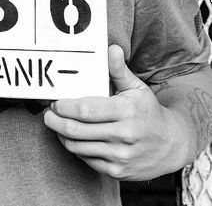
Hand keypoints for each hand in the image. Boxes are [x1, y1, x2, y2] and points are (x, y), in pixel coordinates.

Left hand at [43, 45, 186, 179]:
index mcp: (126, 111)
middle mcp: (124, 135)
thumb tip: (111, 49)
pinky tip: (72, 138)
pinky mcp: (118, 171)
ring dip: (62, 135)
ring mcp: (121, 156)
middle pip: (76, 130)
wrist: (172, 144)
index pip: (85, 110)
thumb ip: (119, 70)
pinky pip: (87, 159)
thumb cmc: (148, 111)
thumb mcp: (137, 88)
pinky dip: (75, 148)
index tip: (55, 101)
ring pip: (78, 147)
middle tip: (48, 114)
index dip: (64, 106)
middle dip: (56, 121)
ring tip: (56, 124)